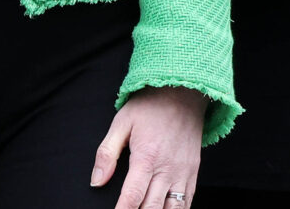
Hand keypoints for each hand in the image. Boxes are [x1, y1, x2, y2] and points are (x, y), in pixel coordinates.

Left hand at [91, 84, 204, 208]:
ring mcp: (183, 172)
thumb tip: (96, 182)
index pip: (132, 196)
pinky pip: (187, 202)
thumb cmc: (150, 106)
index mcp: (146, 157)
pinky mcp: (193, 172)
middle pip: (152, 208)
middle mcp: (167, 168)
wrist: (183, 91)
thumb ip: (107, 154)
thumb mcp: (122, 122)